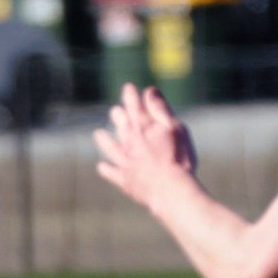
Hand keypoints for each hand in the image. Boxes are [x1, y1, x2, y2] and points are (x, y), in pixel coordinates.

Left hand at [94, 83, 197, 213]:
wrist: (170, 189)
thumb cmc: (179, 157)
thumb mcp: (175, 128)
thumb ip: (160, 109)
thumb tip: (148, 91)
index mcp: (143, 127)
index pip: (134, 105)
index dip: (131, 95)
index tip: (128, 87)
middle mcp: (129, 141)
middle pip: (120, 124)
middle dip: (118, 115)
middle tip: (116, 111)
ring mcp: (124, 161)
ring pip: (109, 146)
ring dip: (104, 139)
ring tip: (98, 134)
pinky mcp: (124, 179)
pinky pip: (110, 172)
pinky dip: (106, 168)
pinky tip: (102, 167)